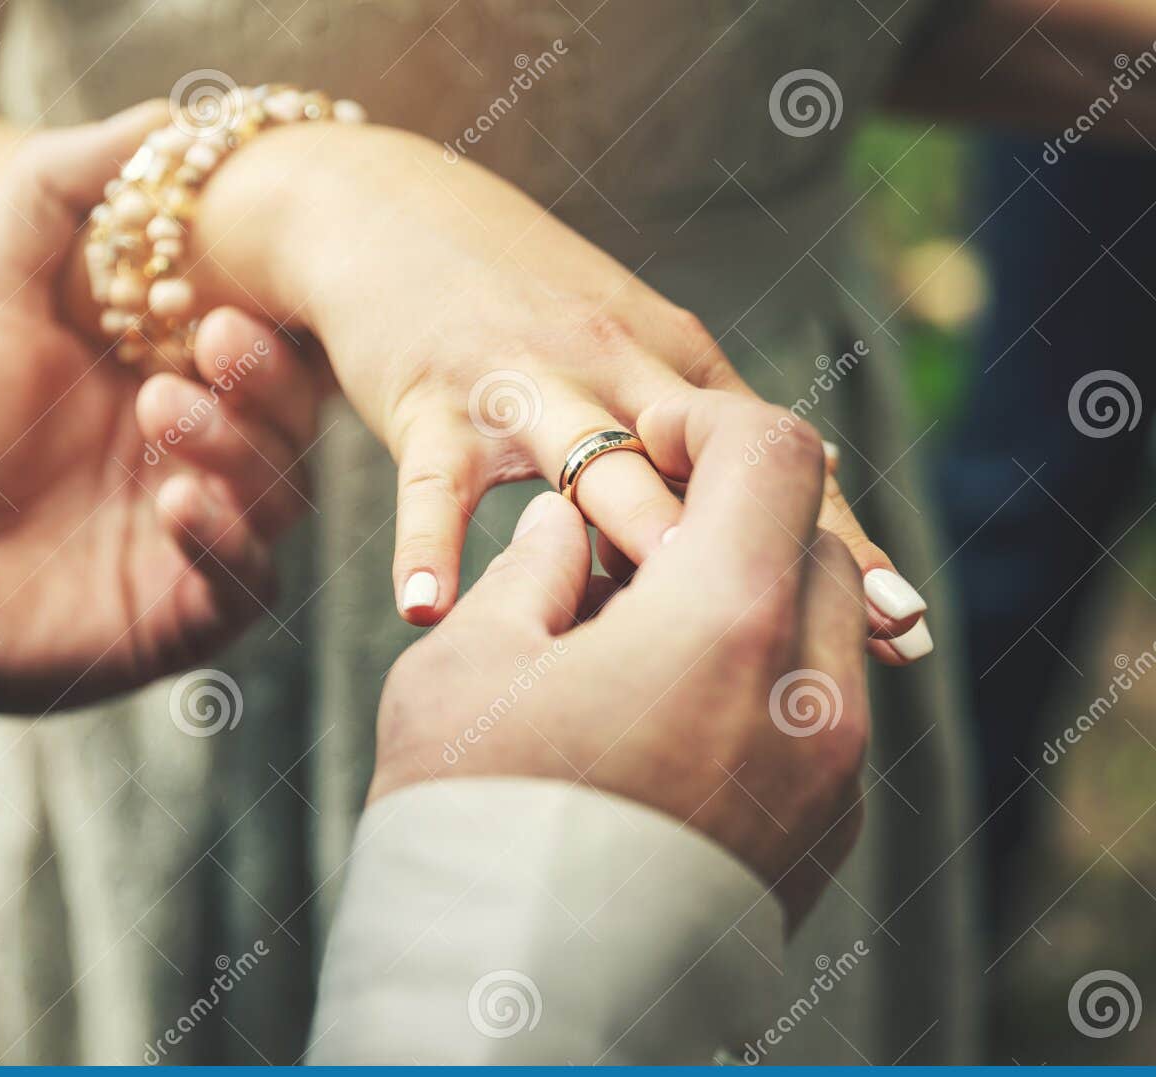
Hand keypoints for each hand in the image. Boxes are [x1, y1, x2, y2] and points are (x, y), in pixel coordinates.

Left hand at [0, 112, 317, 712]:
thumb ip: (52, 195)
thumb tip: (160, 121)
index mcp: (179, 372)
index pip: (266, 344)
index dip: (263, 322)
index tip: (218, 298)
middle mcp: (209, 450)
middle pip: (290, 416)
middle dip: (265, 381)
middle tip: (212, 346)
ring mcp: (207, 530)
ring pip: (280, 493)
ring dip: (240, 451)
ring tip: (166, 417)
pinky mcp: (192, 608)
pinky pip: (246, 581)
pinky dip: (226, 540)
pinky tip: (179, 504)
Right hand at [167, 122, 927, 660]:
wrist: (392, 216)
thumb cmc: (520, 311)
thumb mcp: (622, 350)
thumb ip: (690, 433)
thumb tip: (786, 515)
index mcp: (675, 362)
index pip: (779, 461)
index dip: (841, 541)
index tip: (902, 627)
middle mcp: (616, 366)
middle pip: (706, 467)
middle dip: (771, 553)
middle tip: (834, 641)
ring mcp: (524, 382)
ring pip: (593, 464)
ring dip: (631, 535)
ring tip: (663, 624)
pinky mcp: (431, 400)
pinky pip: (435, 486)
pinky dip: (427, 545)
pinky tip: (425, 609)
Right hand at [372, 398, 868, 925]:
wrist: (512, 1003)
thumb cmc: (469, 818)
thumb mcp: (470, 661)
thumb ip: (535, 569)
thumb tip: (569, 527)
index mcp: (725, 620)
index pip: (772, 455)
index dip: (713, 424)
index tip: (658, 433)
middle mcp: (808, 690)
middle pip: (807, 543)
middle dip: (731, 521)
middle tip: (633, 547)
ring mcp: (827, 771)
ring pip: (817, 631)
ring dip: (747, 603)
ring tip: (640, 642)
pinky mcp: (822, 836)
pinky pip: (812, 714)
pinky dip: (758, 681)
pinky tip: (667, 715)